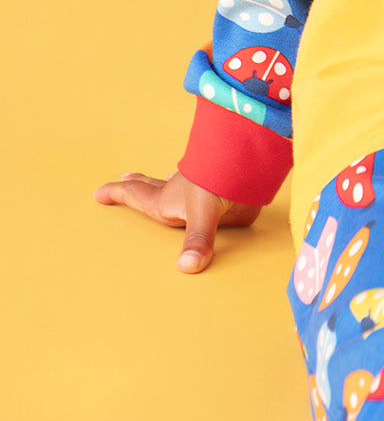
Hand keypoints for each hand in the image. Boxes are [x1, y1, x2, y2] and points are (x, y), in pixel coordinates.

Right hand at [93, 170, 260, 272]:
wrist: (248, 154)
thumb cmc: (219, 181)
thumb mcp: (205, 214)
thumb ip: (197, 240)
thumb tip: (188, 267)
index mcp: (166, 201)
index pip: (136, 196)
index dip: (117, 194)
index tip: (98, 192)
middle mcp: (178, 190)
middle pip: (152, 185)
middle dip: (139, 183)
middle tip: (127, 176)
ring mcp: (197, 182)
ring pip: (177, 180)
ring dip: (168, 181)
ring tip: (165, 179)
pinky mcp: (218, 181)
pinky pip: (202, 179)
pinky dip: (198, 179)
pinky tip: (207, 179)